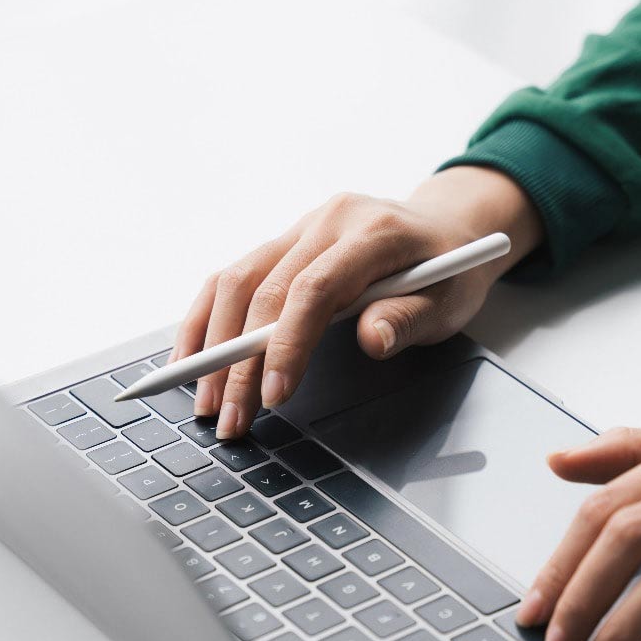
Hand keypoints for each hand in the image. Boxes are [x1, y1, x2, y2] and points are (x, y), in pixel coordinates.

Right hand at [174, 166, 542, 438]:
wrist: (448, 226)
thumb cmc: (450, 270)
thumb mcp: (449, 300)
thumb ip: (409, 319)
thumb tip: (373, 340)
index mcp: (371, 231)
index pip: (312, 288)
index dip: (286, 344)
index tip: (273, 396)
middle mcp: (326, 221)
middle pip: (263, 290)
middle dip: (239, 362)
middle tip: (229, 419)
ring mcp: (298, 228)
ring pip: (234, 281)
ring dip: (210, 344)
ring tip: (203, 399)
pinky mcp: (280, 243)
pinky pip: (229, 278)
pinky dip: (204, 319)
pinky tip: (190, 358)